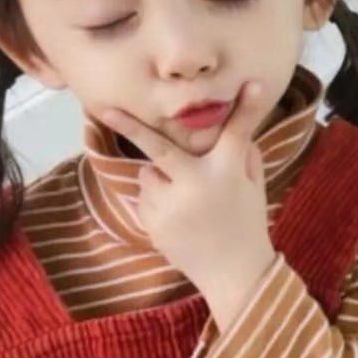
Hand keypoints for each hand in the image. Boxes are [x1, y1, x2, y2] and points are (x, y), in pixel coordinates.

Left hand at [100, 82, 275, 331]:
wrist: (234, 273)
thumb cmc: (247, 225)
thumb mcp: (255, 188)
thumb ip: (245, 157)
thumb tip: (238, 133)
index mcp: (228, 172)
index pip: (236, 132)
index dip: (248, 107)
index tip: (254, 83)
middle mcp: (197, 184)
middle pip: (159, 148)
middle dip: (128, 126)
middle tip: (102, 108)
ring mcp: (171, 206)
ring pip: (150, 174)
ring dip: (161, 178)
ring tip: (185, 202)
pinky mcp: (154, 223)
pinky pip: (146, 197)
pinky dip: (157, 202)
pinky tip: (180, 219)